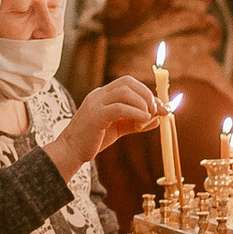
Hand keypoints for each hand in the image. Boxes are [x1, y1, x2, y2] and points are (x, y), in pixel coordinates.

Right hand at [46, 75, 161, 176]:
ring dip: (142, 102)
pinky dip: (135, 112)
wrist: (71, 151)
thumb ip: (135, 122)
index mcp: (103, 95)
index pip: (128, 83)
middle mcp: (99, 95)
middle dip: (146, 93)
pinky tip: (143, 120)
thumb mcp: (118, 128)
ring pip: (124, 91)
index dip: (147, 92)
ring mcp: (96, 104)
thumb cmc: (93, 139)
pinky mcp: (96, 116)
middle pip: (127, 82)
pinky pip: (119, 108)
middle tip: (156, 110)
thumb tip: (158, 119)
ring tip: (149, 116)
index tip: (161, 106)